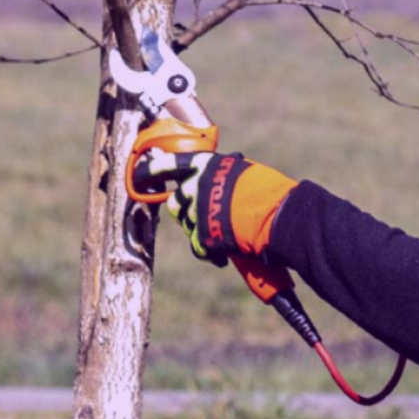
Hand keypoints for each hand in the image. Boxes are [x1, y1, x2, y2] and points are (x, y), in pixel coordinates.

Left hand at [137, 150, 297, 263]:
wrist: (277, 215)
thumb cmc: (268, 190)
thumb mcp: (241, 171)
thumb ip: (220, 176)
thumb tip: (214, 184)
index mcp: (204, 165)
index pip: (168, 164)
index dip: (152, 170)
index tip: (141, 173)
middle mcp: (195, 186)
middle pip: (174, 202)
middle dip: (184, 211)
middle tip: (201, 216)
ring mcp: (196, 212)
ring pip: (188, 226)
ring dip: (201, 232)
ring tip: (224, 237)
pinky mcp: (202, 236)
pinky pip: (198, 248)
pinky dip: (211, 253)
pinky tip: (224, 254)